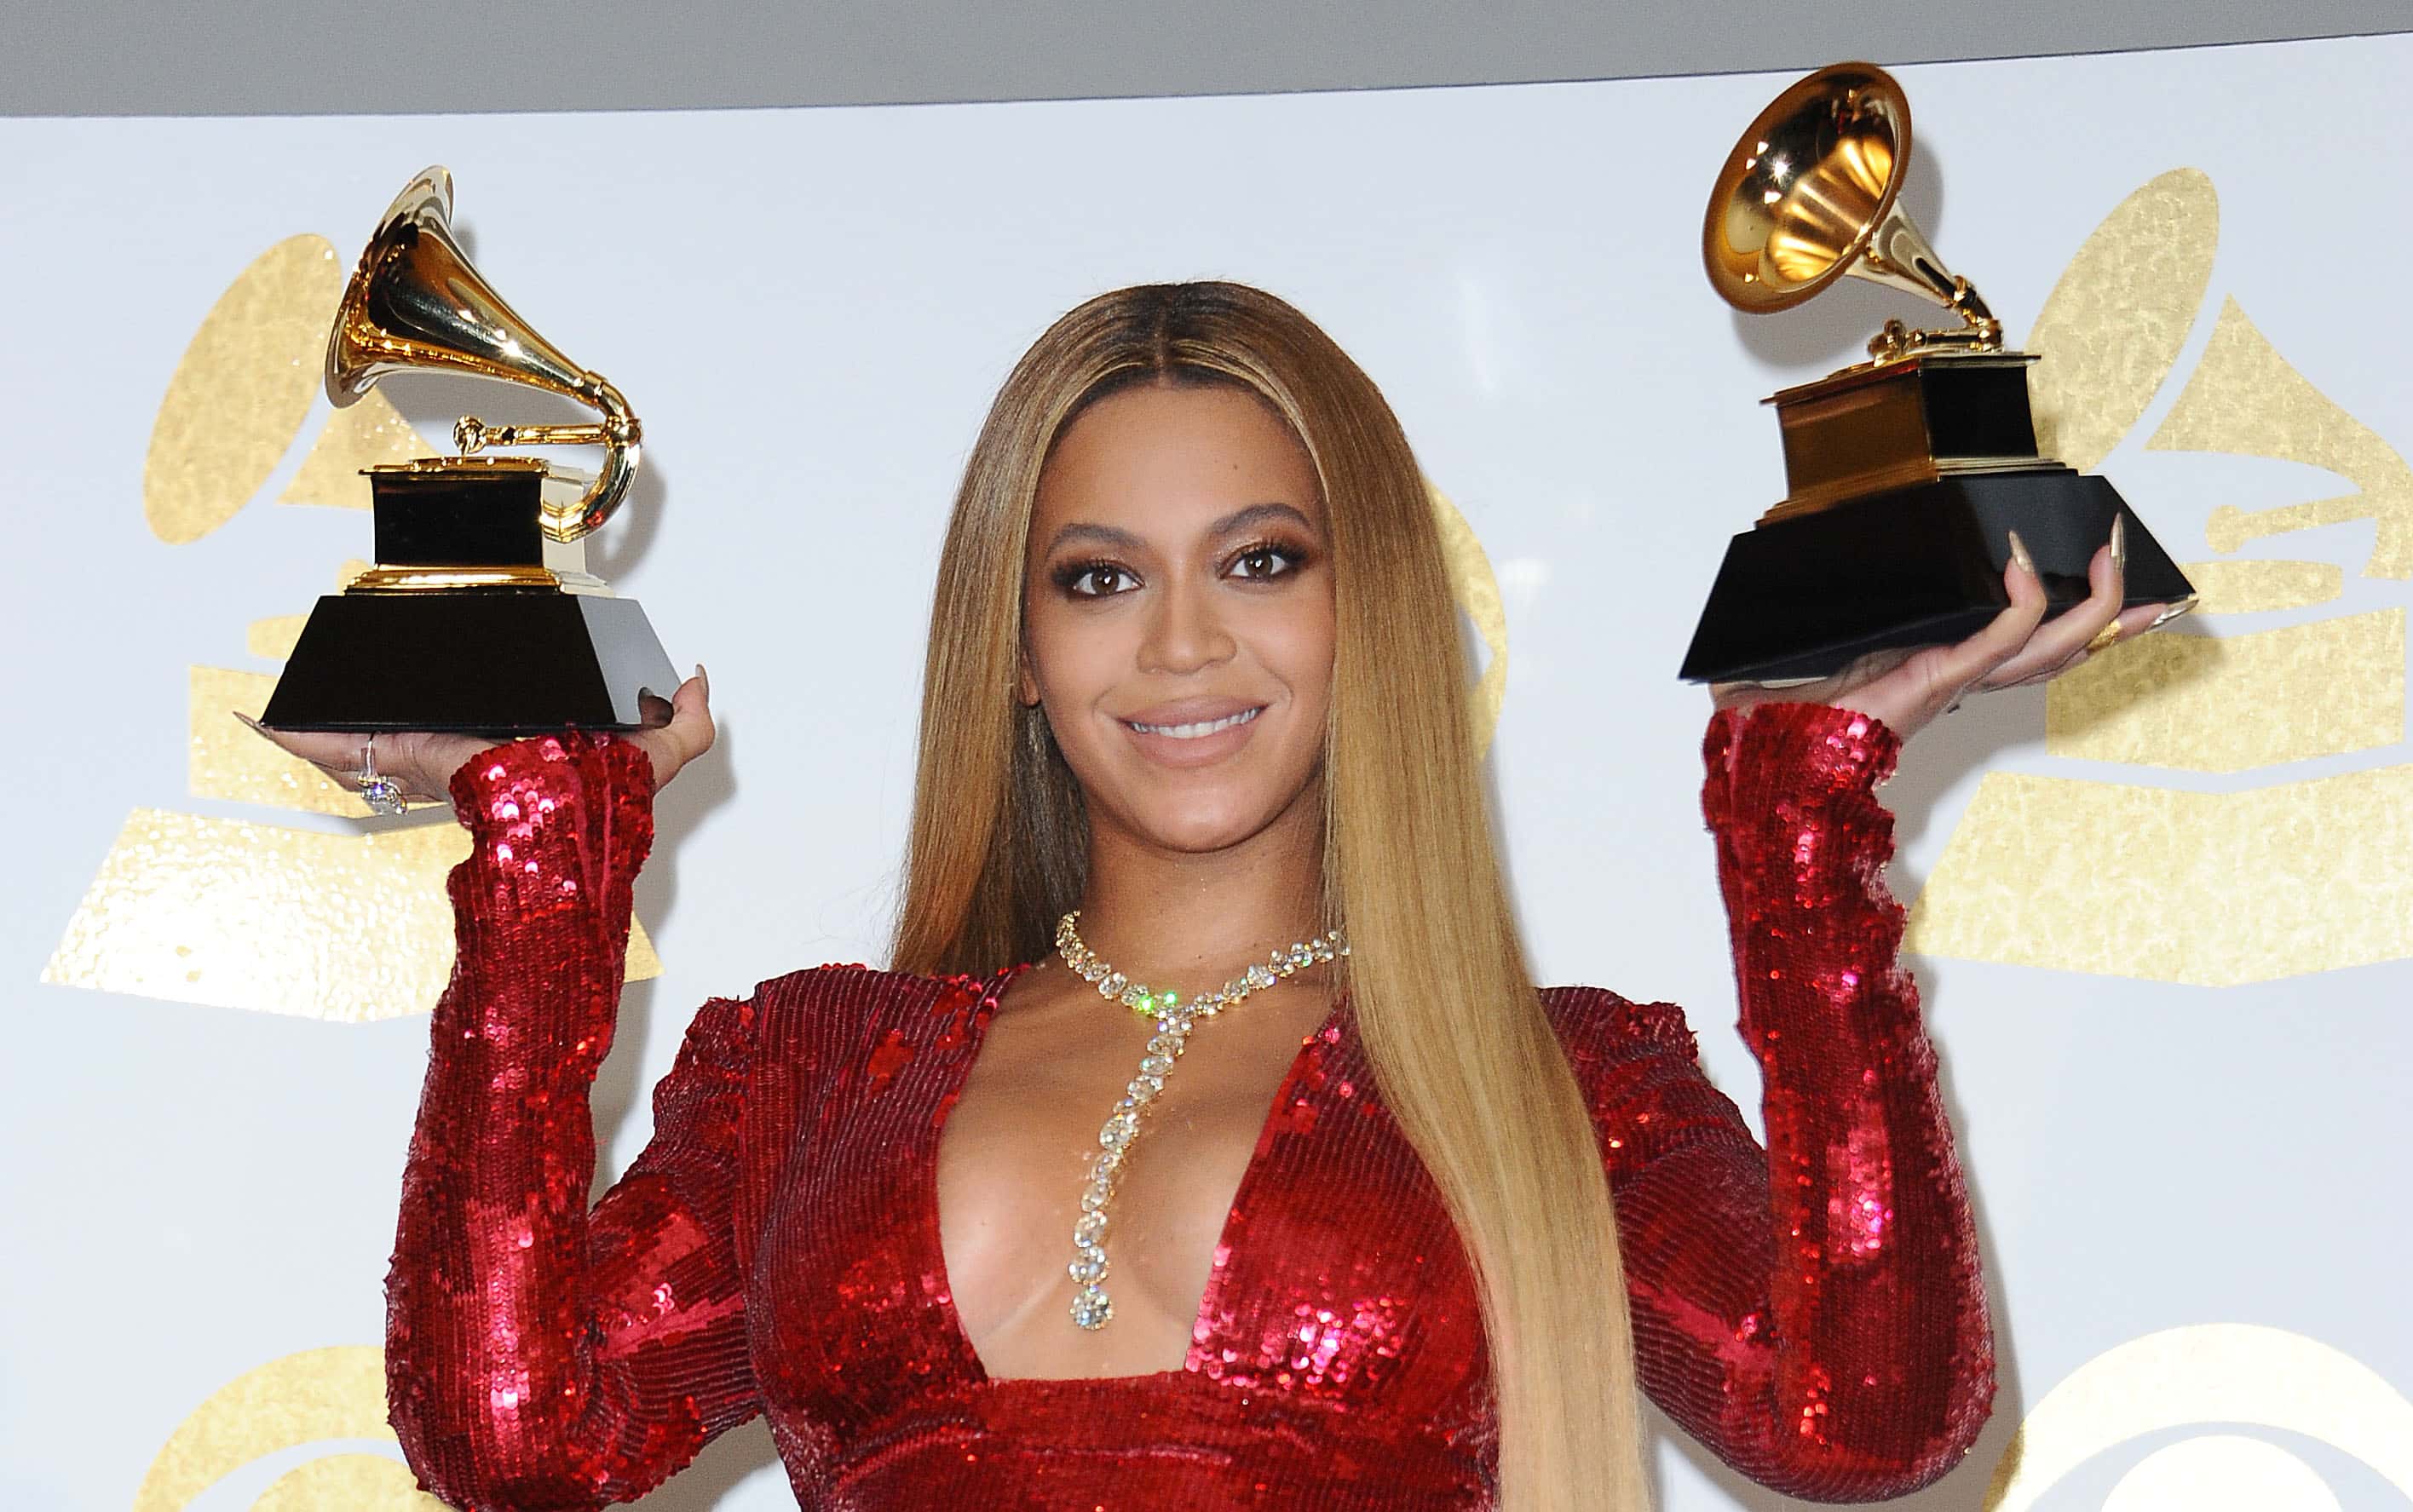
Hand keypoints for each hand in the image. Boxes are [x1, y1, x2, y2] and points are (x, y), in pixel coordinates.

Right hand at [239, 666, 715, 809]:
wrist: (560, 838)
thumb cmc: (602, 808)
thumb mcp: (662, 756)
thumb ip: (689, 719)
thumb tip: (693, 677)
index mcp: (511, 747)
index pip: (469, 724)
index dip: (447, 702)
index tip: (427, 677)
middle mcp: (465, 753)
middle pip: (407, 733)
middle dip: (368, 717)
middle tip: (332, 689)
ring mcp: (430, 757)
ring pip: (368, 742)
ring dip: (322, 726)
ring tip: (280, 706)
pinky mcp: (409, 754)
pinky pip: (342, 749)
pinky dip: (297, 735)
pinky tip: (262, 719)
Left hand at [1711, 521, 2188, 740]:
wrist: (1769, 749)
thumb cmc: (1793, 705)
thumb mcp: (1833, 645)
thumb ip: (1842, 618)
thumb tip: (1835, 575)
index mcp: (1944, 669)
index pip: (2030, 645)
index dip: (2080, 619)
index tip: (2115, 583)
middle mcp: (1959, 679)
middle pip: (2061, 650)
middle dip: (2110, 610)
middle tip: (2130, 560)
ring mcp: (1952, 680)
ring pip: (2048, 648)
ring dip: (2090, 604)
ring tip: (2110, 556)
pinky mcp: (1936, 680)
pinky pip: (1999, 642)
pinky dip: (2022, 605)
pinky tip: (2023, 567)